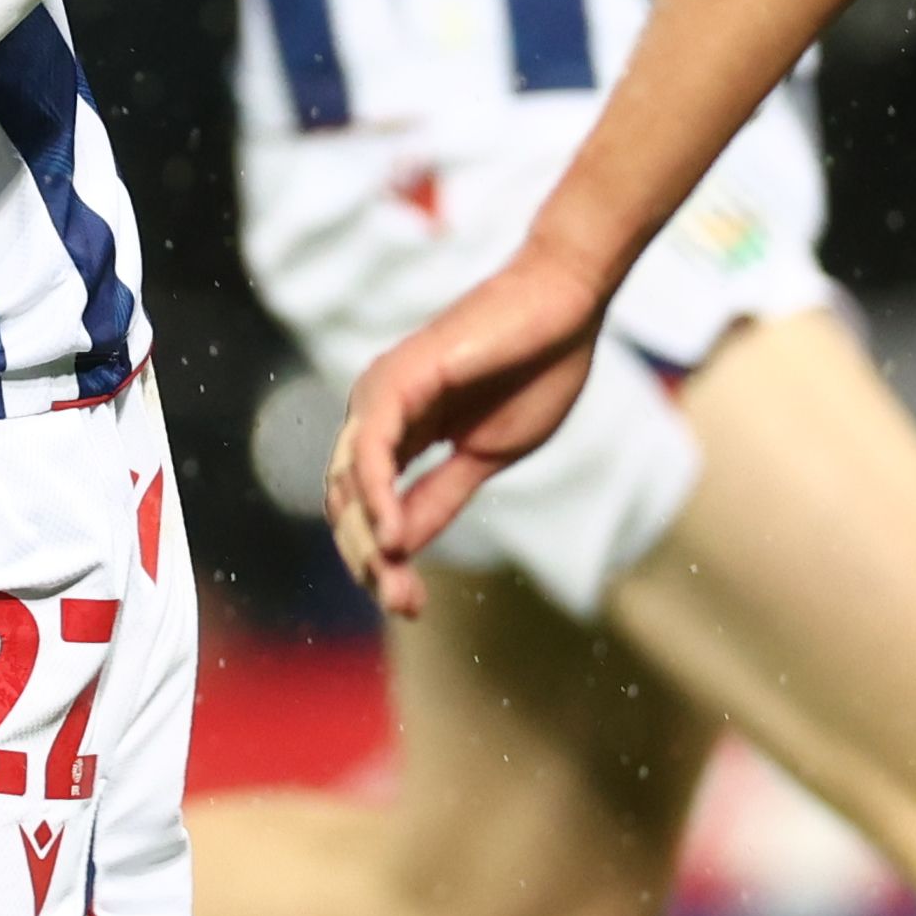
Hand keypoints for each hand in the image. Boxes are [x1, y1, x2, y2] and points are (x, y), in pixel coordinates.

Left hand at [322, 239, 614, 617]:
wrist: (567, 310)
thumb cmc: (535, 370)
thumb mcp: (485, 456)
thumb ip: (440, 498)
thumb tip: (402, 547)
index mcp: (399, 432)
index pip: (369, 508)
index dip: (382, 559)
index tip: (411, 605)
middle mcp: (377, 412)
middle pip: (349, 502)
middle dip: (370, 560)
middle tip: (403, 605)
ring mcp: (381, 393)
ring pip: (351, 482)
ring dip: (367, 539)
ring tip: (394, 585)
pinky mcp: (398, 379)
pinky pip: (372, 449)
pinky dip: (376, 495)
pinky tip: (392, 536)